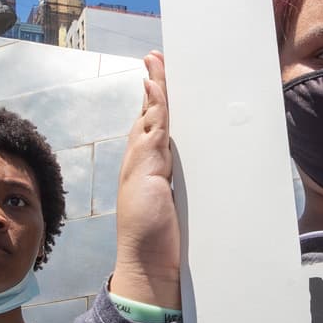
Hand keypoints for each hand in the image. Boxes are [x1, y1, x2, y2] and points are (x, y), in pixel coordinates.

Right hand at [110, 51, 181, 308]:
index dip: (156, 101)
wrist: (148, 265)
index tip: (160, 77)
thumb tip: (181, 168)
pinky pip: (153, 131)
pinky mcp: (146, 170)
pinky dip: (155, 109)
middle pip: (148, 115)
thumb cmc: (162, 242)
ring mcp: (140, 164)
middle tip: (156, 57)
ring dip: (155, 89)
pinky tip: (159, 91)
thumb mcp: (173, 204)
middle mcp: (140, 162)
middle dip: (153, 84)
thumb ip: (175, 181)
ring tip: (158, 63)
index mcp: (148, 168)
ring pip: (150, 118)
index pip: (152, 126)